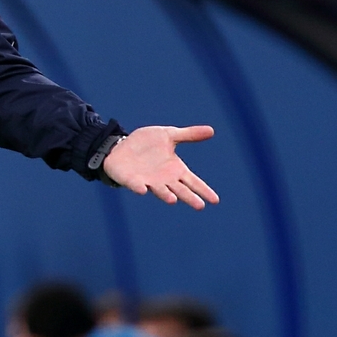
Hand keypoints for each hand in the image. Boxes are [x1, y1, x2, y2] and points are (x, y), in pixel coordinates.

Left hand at [102, 125, 219, 209]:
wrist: (120, 145)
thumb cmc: (147, 144)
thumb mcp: (168, 135)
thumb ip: (188, 135)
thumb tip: (212, 130)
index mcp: (175, 170)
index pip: (193, 182)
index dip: (203, 190)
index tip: (215, 200)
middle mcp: (164, 179)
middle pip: (180, 190)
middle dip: (189, 197)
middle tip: (200, 206)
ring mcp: (147, 181)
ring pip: (159, 190)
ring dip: (165, 195)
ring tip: (173, 200)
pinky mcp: (131, 180)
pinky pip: (136, 185)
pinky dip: (139, 188)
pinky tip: (143, 190)